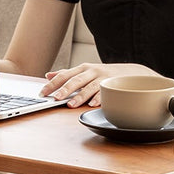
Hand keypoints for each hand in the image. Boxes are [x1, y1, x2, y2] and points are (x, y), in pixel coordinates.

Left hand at [40, 62, 156, 106]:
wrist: (130, 72)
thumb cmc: (102, 74)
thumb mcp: (84, 71)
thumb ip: (66, 74)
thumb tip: (48, 75)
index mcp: (82, 68)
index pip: (64, 75)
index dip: (52, 84)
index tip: (43, 93)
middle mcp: (91, 71)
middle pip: (75, 80)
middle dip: (64, 89)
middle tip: (56, 98)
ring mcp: (102, 78)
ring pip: (89, 87)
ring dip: (80, 96)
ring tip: (71, 104)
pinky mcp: (113, 86)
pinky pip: (105, 93)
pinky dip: (98, 98)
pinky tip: (92, 104)